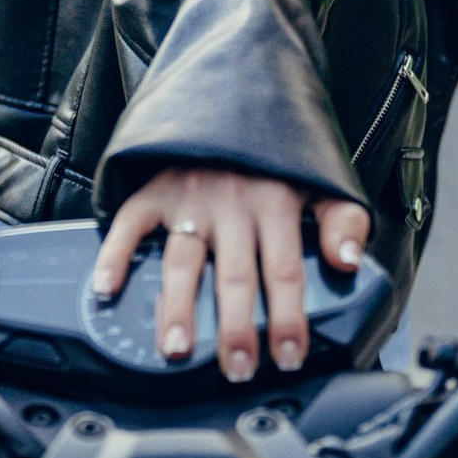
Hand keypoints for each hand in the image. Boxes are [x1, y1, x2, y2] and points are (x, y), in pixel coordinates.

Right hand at [92, 168, 369, 382]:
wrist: (232, 91)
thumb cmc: (276, 153)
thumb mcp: (321, 178)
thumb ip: (344, 219)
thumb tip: (350, 260)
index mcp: (275, 202)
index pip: (284, 269)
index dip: (288, 317)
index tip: (288, 355)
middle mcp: (232, 202)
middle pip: (234, 274)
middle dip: (236, 327)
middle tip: (235, 367)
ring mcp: (190, 196)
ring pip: (183, 258)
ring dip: (177, 305)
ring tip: (175, 347)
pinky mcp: (156, 188)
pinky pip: (132, 221)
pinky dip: (116, 253)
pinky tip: (107, 288)